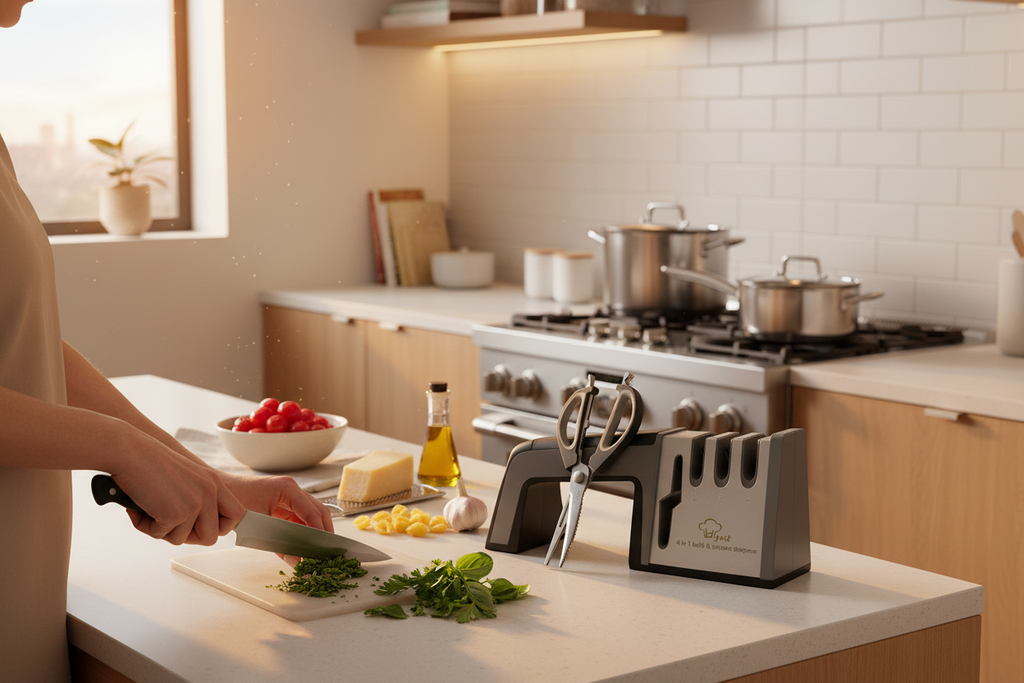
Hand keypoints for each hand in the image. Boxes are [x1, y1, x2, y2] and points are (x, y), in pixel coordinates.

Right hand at [111, 433, 246, 545]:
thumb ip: (198, 497)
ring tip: (149, 510)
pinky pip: (160, 536)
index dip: (220, 527)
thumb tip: (197, 529)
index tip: (202, 527)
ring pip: (182, 540)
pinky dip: (146, 527)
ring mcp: (195, 503)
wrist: (130, 452)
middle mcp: (210, 492)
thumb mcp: (187, 477)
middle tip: (169, 525)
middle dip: (188, 537)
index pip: (236, 515)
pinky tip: (139, 508)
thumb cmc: (149, 463)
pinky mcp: (176, 513)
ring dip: (162, 531)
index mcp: (215, 482)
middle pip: (212, 537)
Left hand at [219, 473, 335, 565]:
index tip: (325, 547)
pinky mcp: (282, 507)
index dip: (320, 531)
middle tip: (327, 551)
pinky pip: (298, 521)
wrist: (217, 495)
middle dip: (323, 532)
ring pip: (310, 517)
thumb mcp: (258, 524)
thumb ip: (279, 543)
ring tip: (317, 552)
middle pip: (318, 512)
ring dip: (314, 534)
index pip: (312, 511)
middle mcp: (292, 491)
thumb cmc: (234, 501)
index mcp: (288, 488)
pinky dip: (302, 534)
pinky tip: (302, 548)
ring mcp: (288, 498)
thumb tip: (296, 561)